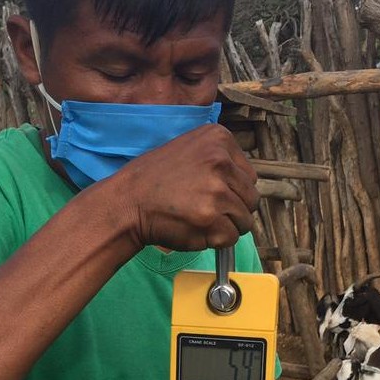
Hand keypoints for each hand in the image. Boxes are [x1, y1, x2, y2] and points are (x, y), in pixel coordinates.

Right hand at [110, 124, 258, 251]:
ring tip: (199, 219)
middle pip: (251, 199)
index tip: (209, 193)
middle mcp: (222, 162)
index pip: (249, 176)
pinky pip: (230, 238)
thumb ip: (221, 161)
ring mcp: (217, 192)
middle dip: (232, 210)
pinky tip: (194, 229)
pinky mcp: (211, 219)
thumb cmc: (156, 180)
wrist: (128, 202)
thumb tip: (245, 187)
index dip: (232, 191)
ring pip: (244, 221)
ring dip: (225, 227)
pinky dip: (215, 241)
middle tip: (205, 211)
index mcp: (220, 138)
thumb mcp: (190, 150)